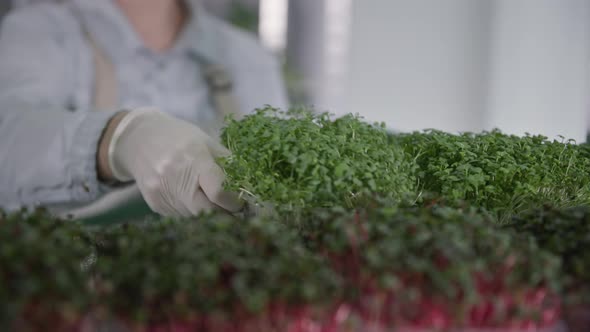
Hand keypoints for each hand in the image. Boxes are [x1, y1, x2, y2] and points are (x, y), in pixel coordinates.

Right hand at [98, 109, 241, 216]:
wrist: (140, 139)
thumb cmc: (181, 138)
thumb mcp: (208, 143)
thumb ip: (230, 166)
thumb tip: (251, 189)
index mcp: (194, 158)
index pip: (220, 191)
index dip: (235, 201)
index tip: (242, 201)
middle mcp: (175, 177)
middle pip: (209, 212)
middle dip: (225, 213)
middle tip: (232, 207)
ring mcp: (163, 193)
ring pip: (197, 216)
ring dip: (209, 212)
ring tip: (208, 196)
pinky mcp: (156, 205)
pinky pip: (183, 216)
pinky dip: (193, 210)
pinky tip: (189, 195)